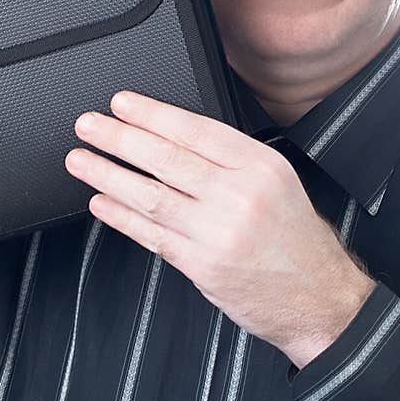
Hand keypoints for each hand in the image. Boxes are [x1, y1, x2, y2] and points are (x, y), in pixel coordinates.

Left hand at [65, 90, 375, 368]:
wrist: (318, 296)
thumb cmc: (294, 238)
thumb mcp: (278, 182)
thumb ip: (232, 160)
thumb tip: (172, 137)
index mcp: (259, 165)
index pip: (195, 130)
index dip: (152, 115)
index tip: (121, 104)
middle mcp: (239, 195)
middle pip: (167, 159)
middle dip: (119, 138)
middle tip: (89, 125)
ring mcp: (219, 232)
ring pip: (152, 196)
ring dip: (109, 175)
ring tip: (81, 160)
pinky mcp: (203, 266)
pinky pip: (153, 235)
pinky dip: (122, 218)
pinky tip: (101, 203)